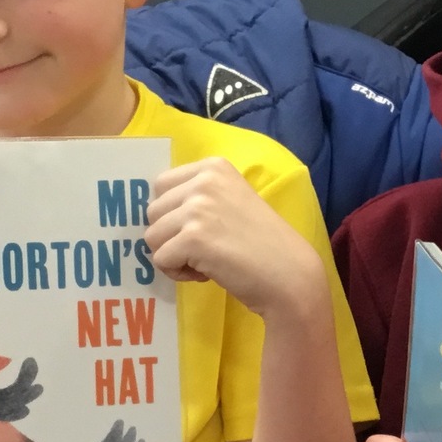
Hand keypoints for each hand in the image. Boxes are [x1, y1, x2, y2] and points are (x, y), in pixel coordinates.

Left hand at [144, 158, 322, 318]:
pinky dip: (178, 273)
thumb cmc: (263, 243)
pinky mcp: (192, 238)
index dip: (173, 214)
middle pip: (153, 212)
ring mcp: (198, 208)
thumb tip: (155, 210)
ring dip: (173, 256)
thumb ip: (198, 197)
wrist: (289, 273)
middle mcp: (204, 181)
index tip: (202, 230)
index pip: (162, 186)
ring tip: (205, 261)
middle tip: (205, 249)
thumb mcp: (232, 201)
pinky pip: (160, 260)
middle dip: (171, 236)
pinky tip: (206, 273)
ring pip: (152, 237)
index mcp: (213, 167)